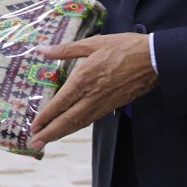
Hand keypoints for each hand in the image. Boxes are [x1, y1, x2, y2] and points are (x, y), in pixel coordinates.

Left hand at [29, 33, 157, 148]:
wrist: (153, 60)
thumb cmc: (123, 47)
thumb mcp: (93, 42)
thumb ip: (66, 49)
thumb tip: (42, 50)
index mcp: (84, 78)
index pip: (60, 103)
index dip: (46, 116)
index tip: (33, 125)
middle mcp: (91, 95)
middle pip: (67, 120)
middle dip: (49, 133)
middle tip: (34, 143)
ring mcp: (103, 103)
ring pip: (79, 123)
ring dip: (62, 133)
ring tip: (47, 140)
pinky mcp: (112, 106)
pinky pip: (90, 120)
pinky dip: (77, 127)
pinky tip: (70, 128)